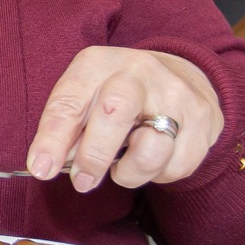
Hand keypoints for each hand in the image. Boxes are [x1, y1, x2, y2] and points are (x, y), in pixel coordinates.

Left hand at [26, 46, 222, 192]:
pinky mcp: (203, 120)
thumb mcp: (86, 98)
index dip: (52, 138)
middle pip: (115, 112)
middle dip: (93, 155)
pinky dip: (158, 175)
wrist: (182, 76)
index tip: (40, 168)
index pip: (70, 100)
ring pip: (150, 150)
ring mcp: (176, 94)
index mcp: (98, 63)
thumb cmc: (119, 94)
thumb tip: (47, 165)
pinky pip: (176, 167)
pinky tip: (153, 157)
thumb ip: (66, 130)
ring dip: (129, 172)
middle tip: (82, 181)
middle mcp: (139, 71)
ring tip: (123, 165)